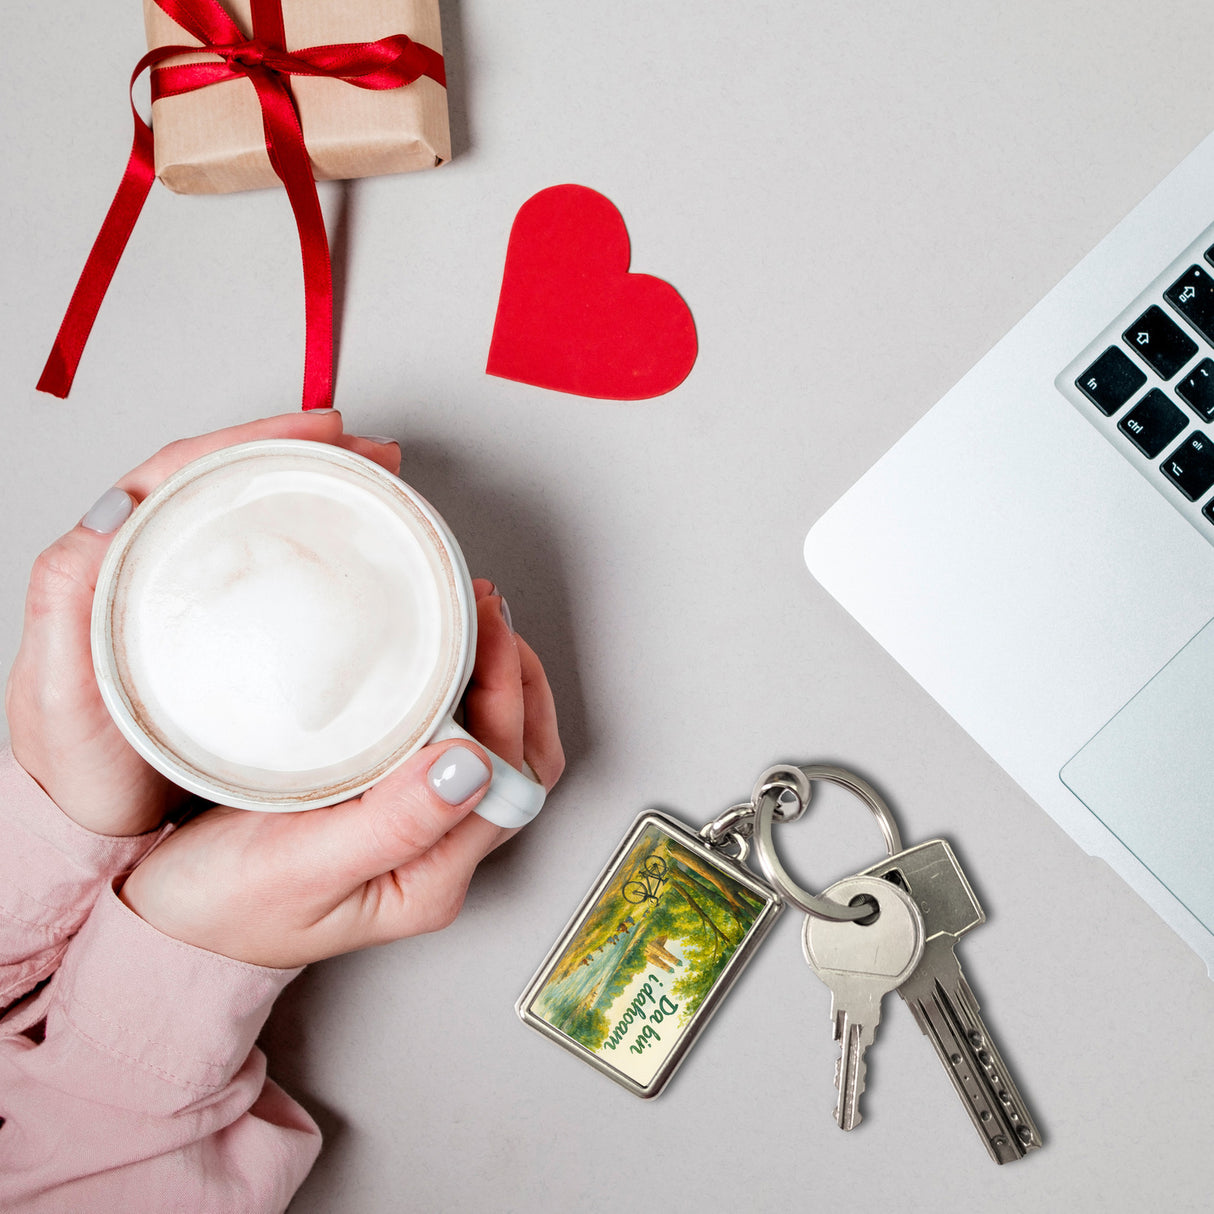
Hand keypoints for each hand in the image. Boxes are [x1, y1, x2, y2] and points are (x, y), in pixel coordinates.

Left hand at [4, 411, 401, 836]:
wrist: (99, 829)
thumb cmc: (76, 761)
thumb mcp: (55, 681)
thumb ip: (68, 596)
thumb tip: (110, 507)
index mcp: (115, 560)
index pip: (188, 471)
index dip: (257, 439)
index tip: (323, 433)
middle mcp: (158, 567)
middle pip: (236, 483)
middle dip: (307, 455)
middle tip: (373, 457)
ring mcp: (200, 600)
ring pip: (261, 521)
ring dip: (320, 493)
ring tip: (377, 488)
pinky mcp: (232, 635)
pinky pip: (276, 573)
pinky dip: (318, 549)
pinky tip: (353, 555)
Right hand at [118, 581, 563, 967]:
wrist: (170, 922)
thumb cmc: (223, 907)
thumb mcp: (299, 867)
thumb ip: (391, 824)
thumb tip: (472, 766)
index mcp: (431, 878)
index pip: (506, 775)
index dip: (506, 695)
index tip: (484, 630)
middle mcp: (440, 854)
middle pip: (518, 755)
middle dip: (513, 676)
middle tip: (486, 608)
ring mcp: (422, 826)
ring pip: (494, 743)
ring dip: (495, 679)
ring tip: (476, 617)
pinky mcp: (393, 798)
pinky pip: (451, 736)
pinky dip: (462, 689)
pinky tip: (443, 653)